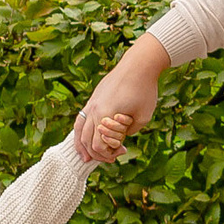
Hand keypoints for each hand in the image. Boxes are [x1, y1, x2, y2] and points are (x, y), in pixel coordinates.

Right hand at [76, 35, 169, 161]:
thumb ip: (130, 131)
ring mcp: (91, 102)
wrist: (139, 65)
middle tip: (110, 158)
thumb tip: (120, 137)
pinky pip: (81, 118)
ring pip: (79, 129)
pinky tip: (84, 136)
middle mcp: (94, 110)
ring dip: (81, 144)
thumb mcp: (143, 117)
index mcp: (105, 115)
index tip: (123, 152)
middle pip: (86, 139)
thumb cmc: (144, 90)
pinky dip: (81, 131)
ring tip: (84, 157)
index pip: (98, 145)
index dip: (108, 154)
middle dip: (96, 153)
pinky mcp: (94, 97)